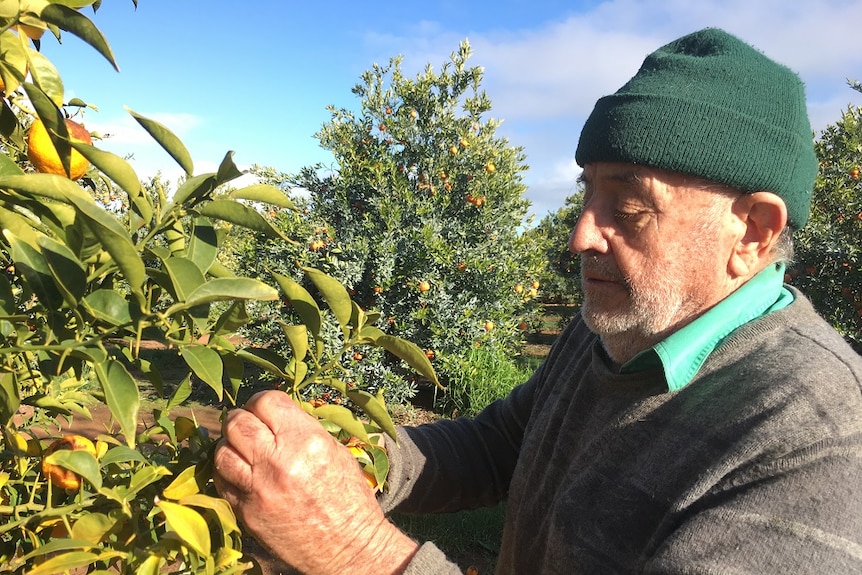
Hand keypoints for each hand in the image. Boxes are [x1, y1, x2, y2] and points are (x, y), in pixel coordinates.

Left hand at [213, 390, 418, 574]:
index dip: (263, 402)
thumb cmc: (349, 499)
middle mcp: (279, 462)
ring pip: (222, 452)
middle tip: (251, 427)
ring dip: (231, 446)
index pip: (267, 402)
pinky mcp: (247, 513)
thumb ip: (302, 430)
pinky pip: (223, 482)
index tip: (265, 409)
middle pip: (238, 423)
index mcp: (306, 441)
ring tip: (244, 451)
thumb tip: (276, 416)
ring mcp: (259, 489)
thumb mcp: (335, 452)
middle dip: (242, 420)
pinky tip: (242, 473)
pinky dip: (228, 473)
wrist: (349, 547)